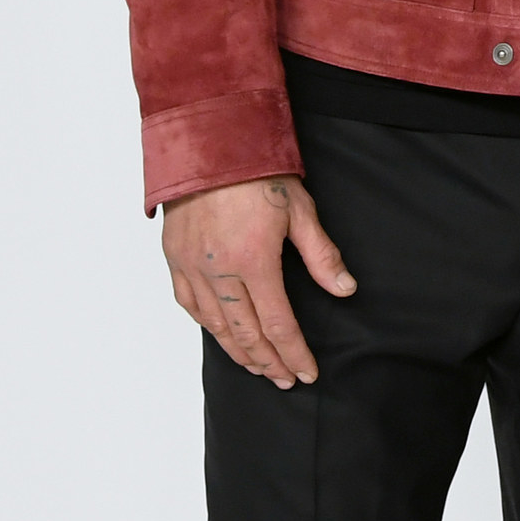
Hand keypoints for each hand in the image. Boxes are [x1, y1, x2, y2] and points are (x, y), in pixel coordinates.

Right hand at [162, 174, 356, 387]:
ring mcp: (192, 266)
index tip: (307, 373)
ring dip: (239, 352)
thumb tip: (345, 289)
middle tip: (286, 380)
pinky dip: (208, 326)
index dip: (294, 353)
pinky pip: (189, 305)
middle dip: (269, 362)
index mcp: (254, 260)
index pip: (278, 324)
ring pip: (215, 326)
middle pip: (246, 334)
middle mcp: (219, 271)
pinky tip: (221, 336)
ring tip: (259, 367)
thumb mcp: (299, 209)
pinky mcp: (174, 258)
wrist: (208, 141)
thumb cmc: (257, 170)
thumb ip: (321, 254)